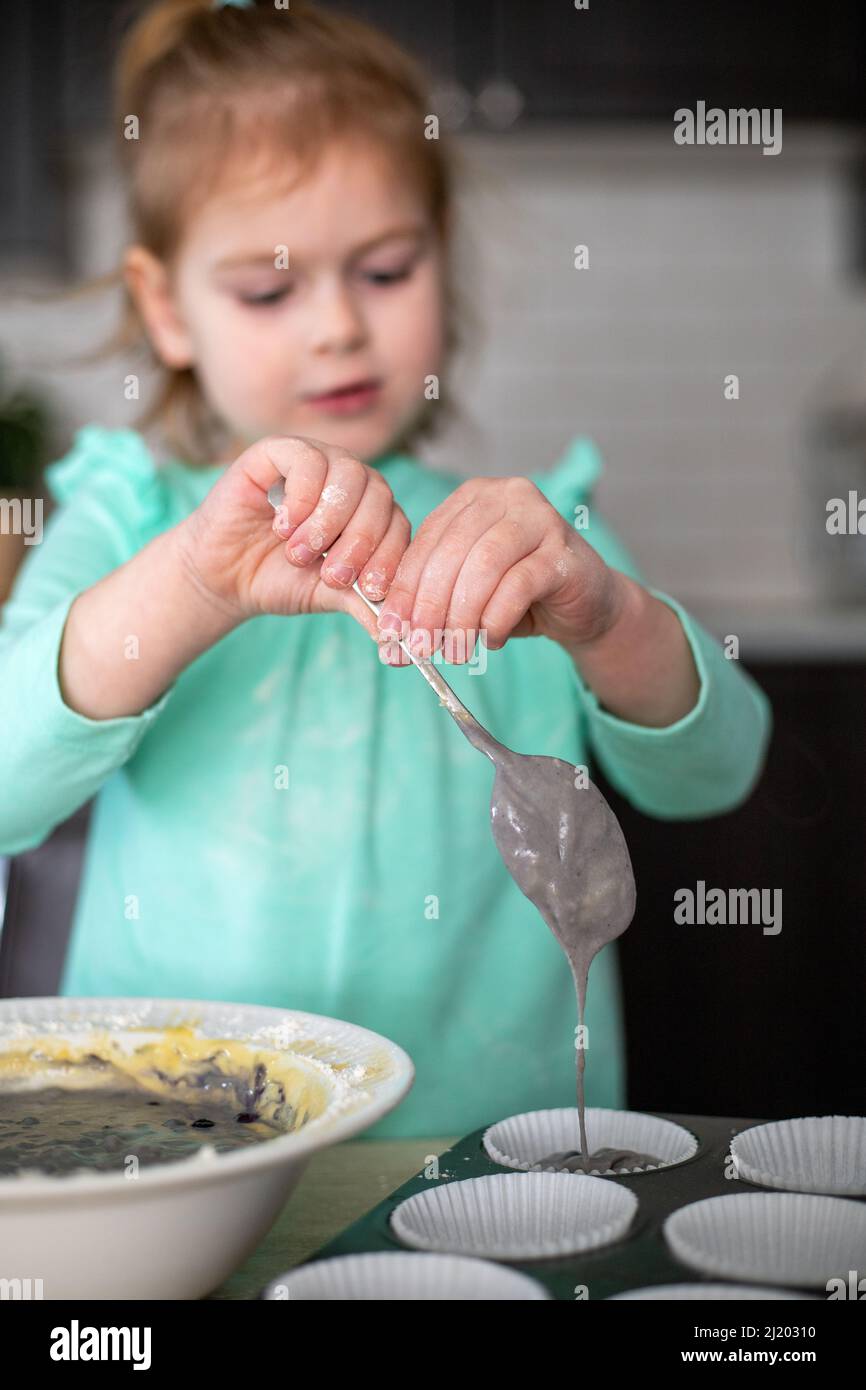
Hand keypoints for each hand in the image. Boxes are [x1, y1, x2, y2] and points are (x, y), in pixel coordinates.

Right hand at [176, 435, 410, 637]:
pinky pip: (307, 458)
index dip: (388, 555)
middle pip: (379, 495)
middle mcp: (349, 480)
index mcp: (369, 510)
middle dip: (360, 540)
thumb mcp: (329, 595)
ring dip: (329, 520)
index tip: (368, 588)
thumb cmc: (280, 579)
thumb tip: (400, 633)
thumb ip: (364, 603)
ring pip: (349, 472)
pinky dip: (301, 496)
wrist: (225, 576)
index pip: (398, 522)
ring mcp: (317, 460)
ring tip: (299, 553)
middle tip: (331, 574)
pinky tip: (283, 526)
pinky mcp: (278, 451)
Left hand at [373, 475, 624, 663]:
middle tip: (420, 647)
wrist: (587, 603)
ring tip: (454, 651)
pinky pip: (519, 585)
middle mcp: (507, 496)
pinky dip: (496, 619)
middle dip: (429, 605)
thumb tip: (389, 642)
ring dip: (462, 616)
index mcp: (473, 497)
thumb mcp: (467, 592)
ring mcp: (540, 519)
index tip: (390, 631)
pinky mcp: (563, 552)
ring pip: (484, 566)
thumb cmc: (520, 595)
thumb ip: (431, 603)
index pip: (427, 540)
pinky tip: (491, 640)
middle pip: (452, 551)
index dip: (403, 588)